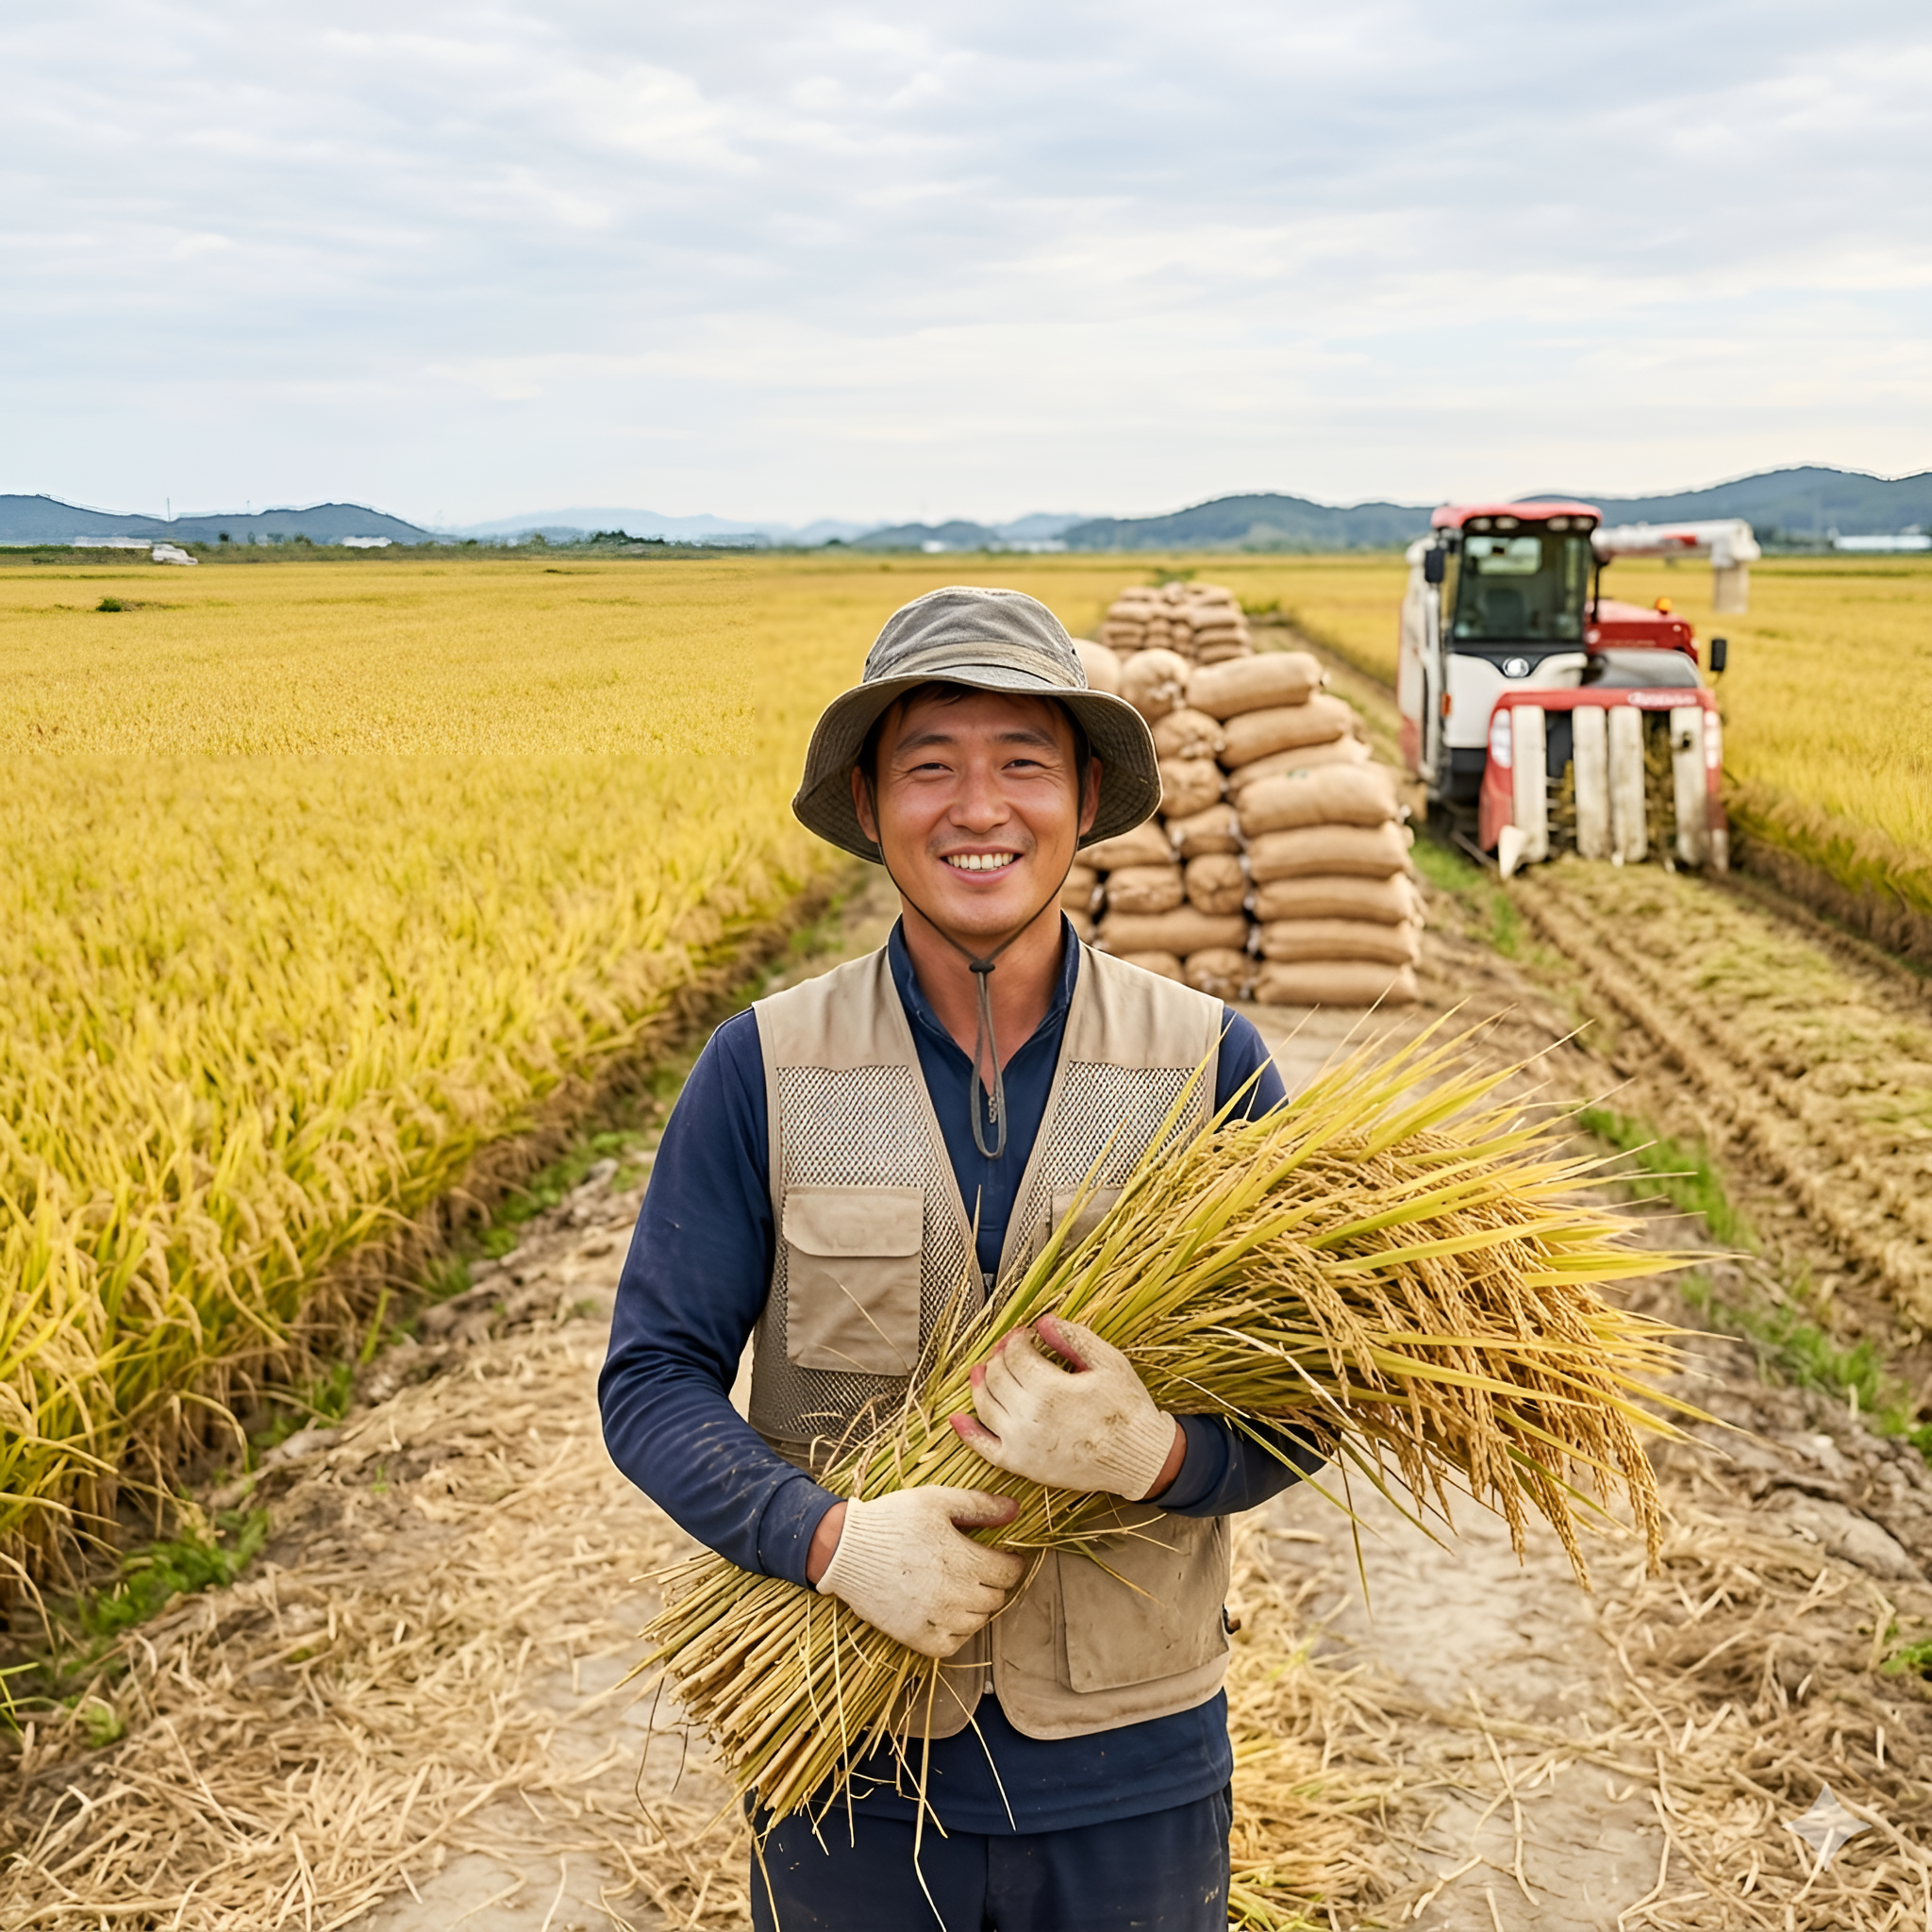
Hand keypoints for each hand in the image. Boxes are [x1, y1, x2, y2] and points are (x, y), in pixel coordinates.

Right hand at [813, 1487, 1023, 1657]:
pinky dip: (958, 1632)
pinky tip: (949, 1613)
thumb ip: (979, 1506)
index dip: (1012, 1562)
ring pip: (978, 1622)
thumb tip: (1016, 1510)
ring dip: (978, 1606)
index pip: (1009, 1572)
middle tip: (980, 1568)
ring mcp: (935, 1619)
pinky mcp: (915, 1636)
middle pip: (996, 1597)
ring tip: (962, 1587)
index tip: (1004, 1556)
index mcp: (963, 1560)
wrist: (845, 1549)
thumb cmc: (892, 1520)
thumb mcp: (936, 1501)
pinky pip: (952, 1644)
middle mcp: (954, 1595)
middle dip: (994, 1581)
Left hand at [950, 1314, 1183, 1500]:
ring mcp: (1022, 1443)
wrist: (1138, 1458)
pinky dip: (967, 1432)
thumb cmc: (1127, 1409)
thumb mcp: (1108, 1363)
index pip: (1015, 1355)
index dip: (1016, 1339)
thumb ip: (1073, 1338)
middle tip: (1010, 1350)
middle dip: (1000, 1356)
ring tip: (984, 1371)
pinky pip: (984, 1448)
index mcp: (1051, 1389)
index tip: (1025, 1335)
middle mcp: (1029, 1417)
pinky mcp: (1021, 1465)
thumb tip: (1042, 1322)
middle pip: (996, 1376)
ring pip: (984, 1405)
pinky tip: (957, 1418)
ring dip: (980, 1384)